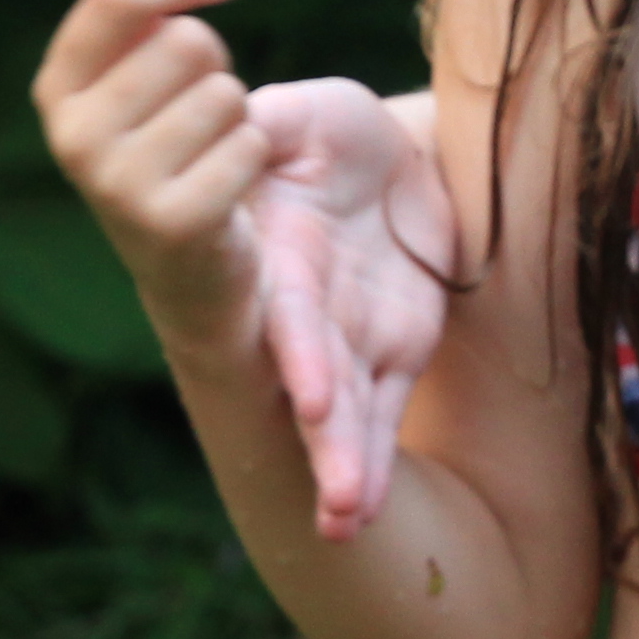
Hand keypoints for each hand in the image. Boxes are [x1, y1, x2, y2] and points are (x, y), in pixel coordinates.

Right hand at [35, 0, 268, 344]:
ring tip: (209, 150)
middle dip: (215, 64)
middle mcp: (73, 135)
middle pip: (187, 40)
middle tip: (200, 108)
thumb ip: (141, 9)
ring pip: (224, 92)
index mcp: (58, 87)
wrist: (191, 265)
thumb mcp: (143, 75)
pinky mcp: (171, 223)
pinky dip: (254, 155)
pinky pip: (248, 144)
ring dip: (237, 115)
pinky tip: (228, 186)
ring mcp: (115, 185)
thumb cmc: (170, 149)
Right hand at [236, 74, 453, 540]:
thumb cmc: (328, 130)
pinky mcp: (397, 350)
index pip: (291, 311)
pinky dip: (371, 459)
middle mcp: (313, 310)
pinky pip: (384, 411)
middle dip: (326, 440)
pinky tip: (358, 512)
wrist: (383, 154)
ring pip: (348, 415)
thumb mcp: (305, 115)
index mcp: (285, 255)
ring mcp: (353, 338)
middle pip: (319, 383)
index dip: (296, 353)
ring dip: (343, 466)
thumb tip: (242, 117)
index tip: (300, 399)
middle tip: (332, 503)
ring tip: (341, 523)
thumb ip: (275, 125)